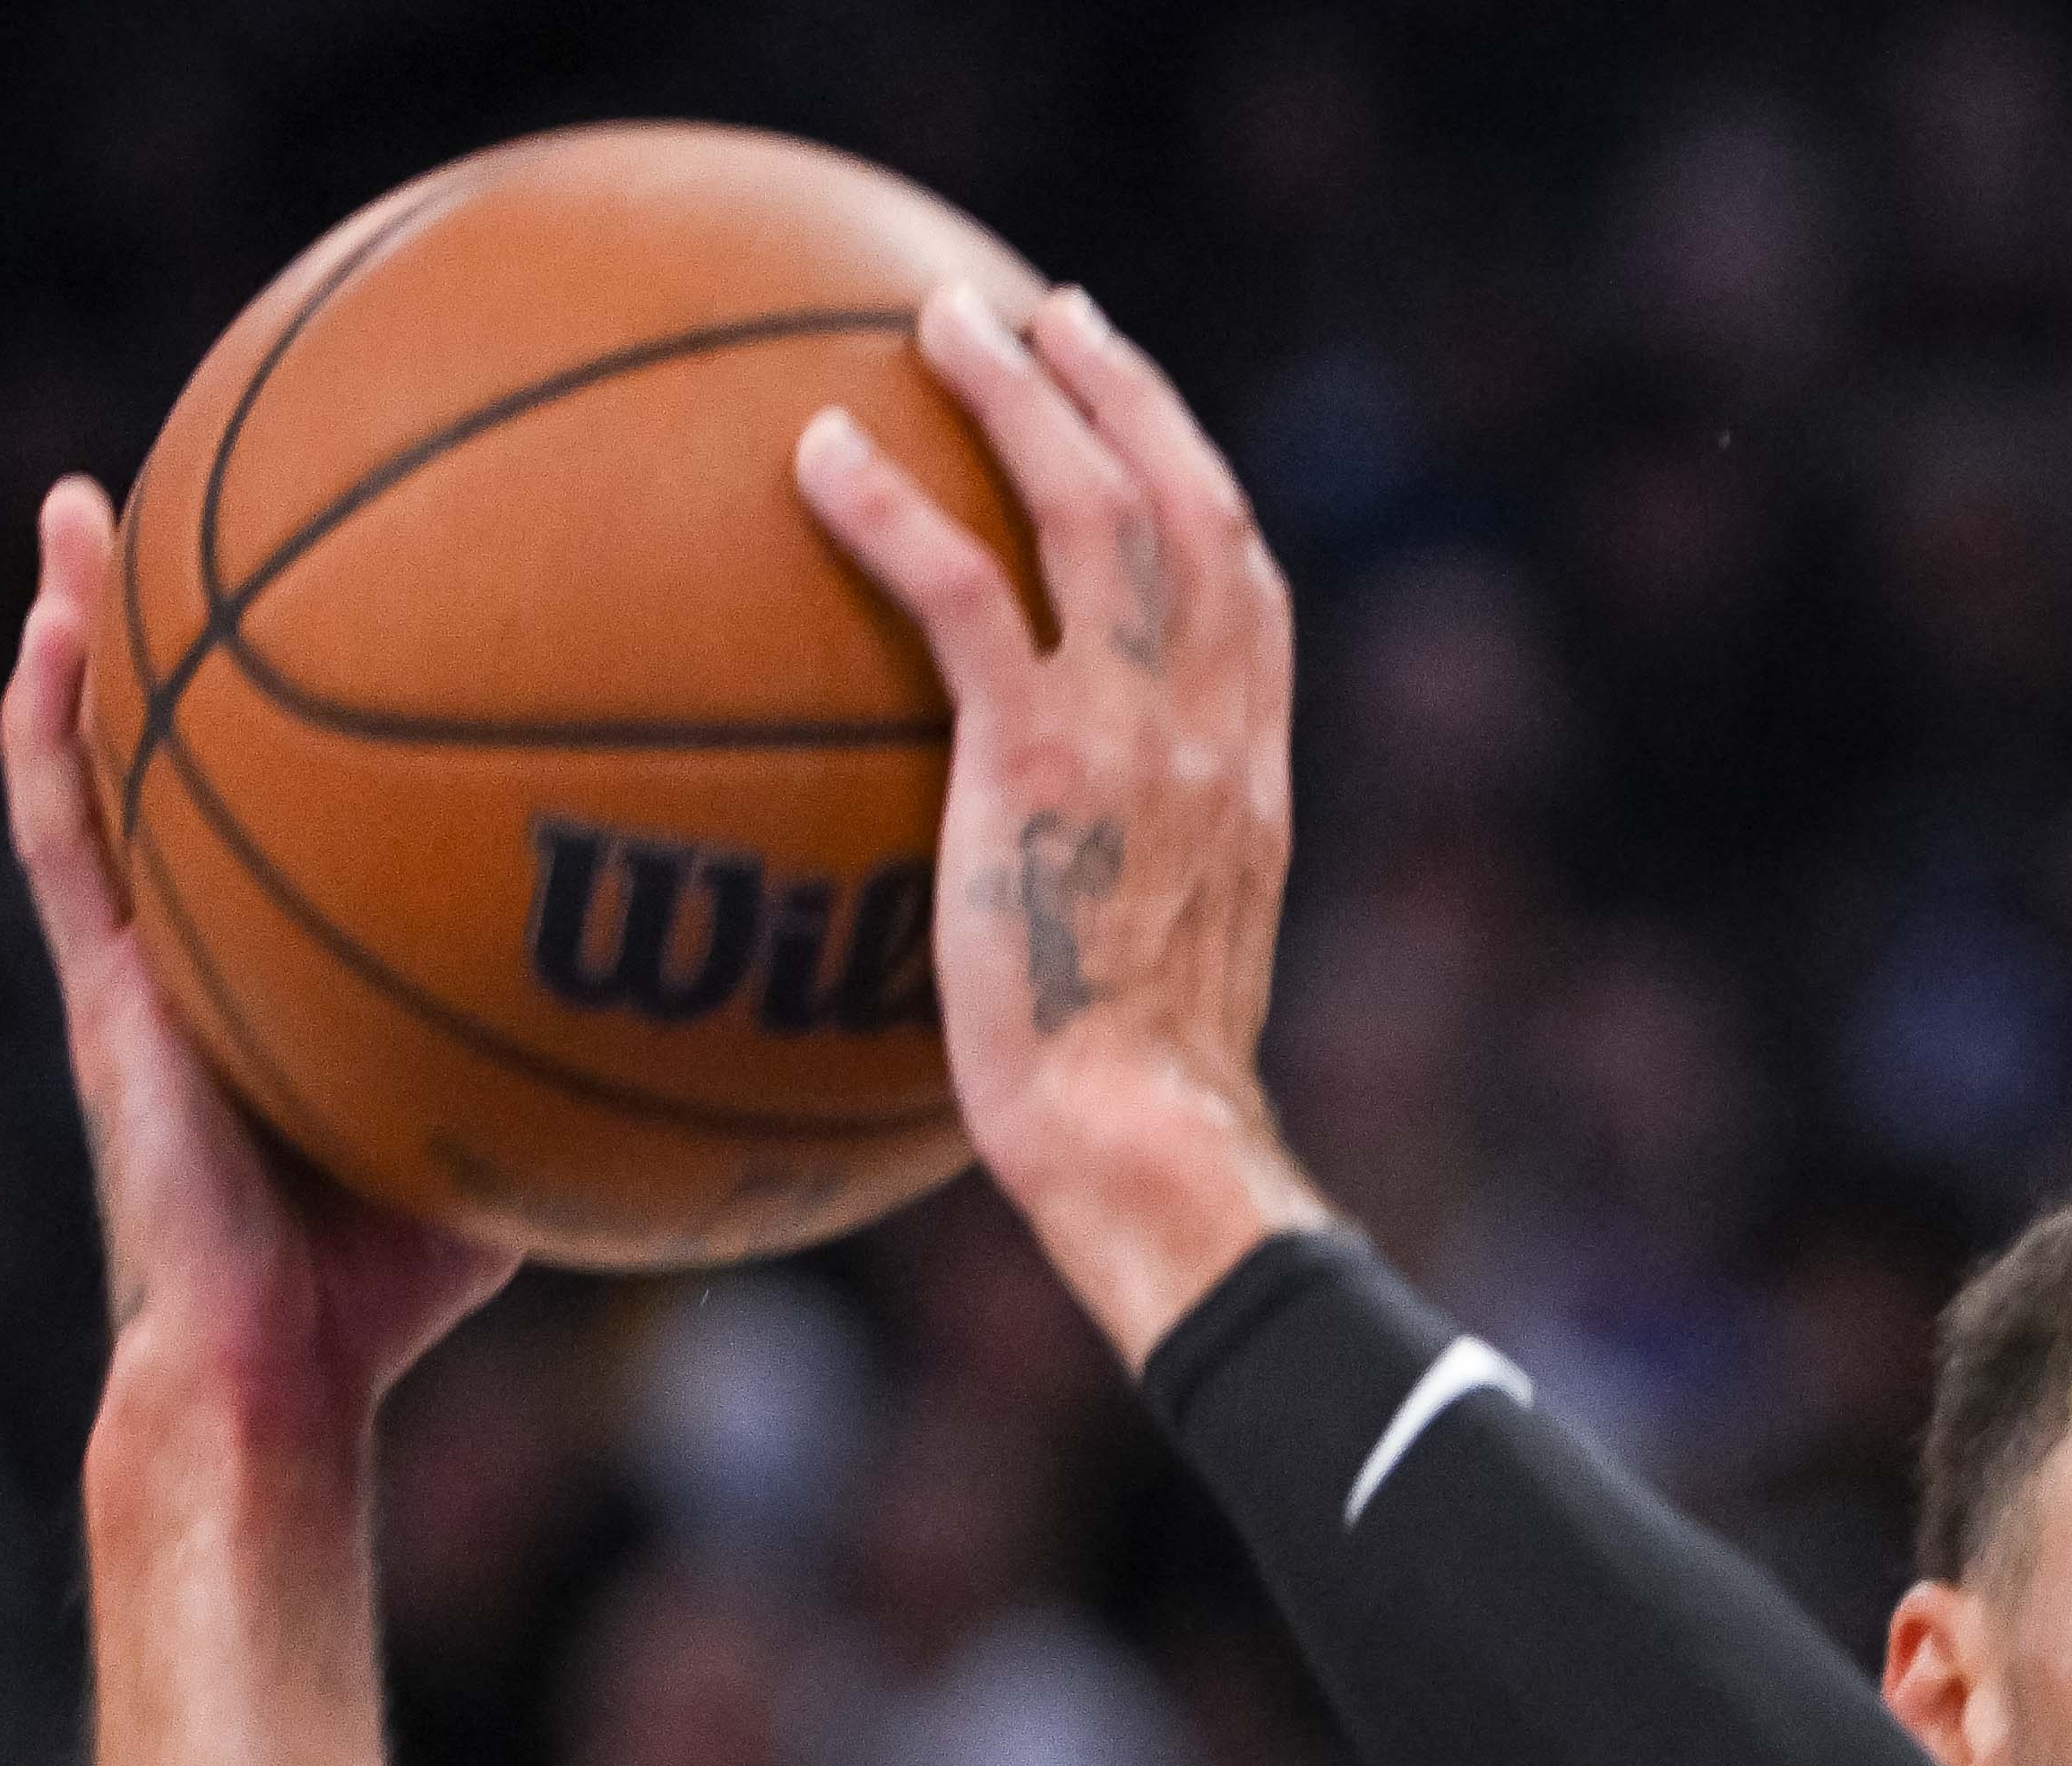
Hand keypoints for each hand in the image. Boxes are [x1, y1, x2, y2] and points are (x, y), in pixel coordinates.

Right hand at [0, 481, 515, 1440]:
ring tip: (87, 506)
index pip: (302, 801)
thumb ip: (587, 1054)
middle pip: (197, 748)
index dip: (312, 700)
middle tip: (215, 484)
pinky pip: (62, 835)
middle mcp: (204, 940)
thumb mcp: (521, 1135)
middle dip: (198, 624)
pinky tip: (56, 626)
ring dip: (89, 633)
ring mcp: (140, 960)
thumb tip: (729, 998)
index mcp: (286, 961)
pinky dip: (51, 730)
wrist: (275, 1365)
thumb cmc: (394, 1284)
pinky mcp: (101, 991)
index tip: (364, 583)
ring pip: (100, 762)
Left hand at [795, 283, 1331, 1362]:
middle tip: (1042, 314)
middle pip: (1185, 504)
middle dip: (1120, 389)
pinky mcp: (1039, 765)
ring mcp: (1136, 739)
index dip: (1196, 481)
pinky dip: (893, 508)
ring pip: (1094, 508)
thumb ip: (1129, 891)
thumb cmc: (1139, 1113)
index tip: (1140, 415)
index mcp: (1254, 778)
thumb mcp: (1164, 978)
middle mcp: (1214, 732)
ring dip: (1018, 395)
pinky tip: (817, 452)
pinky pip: (964, 597)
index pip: (1248, 588)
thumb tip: (1049, 894)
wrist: (1149, 1144)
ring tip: (939, 322)